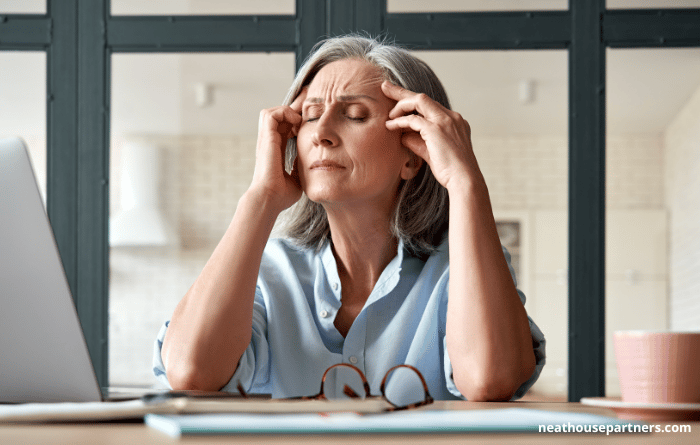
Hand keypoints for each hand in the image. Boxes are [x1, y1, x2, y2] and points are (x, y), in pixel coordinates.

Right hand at [249, 88, 307, 210]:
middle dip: (295, 108)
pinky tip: (296, 122)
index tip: (311, 117)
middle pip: (279, 115)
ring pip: (272, 112)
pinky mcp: (266, 138)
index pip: (285, 127)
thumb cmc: (281, 194)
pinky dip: (284, 113)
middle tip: (310, 104)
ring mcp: (266, 139)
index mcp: (276, 150)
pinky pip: (272, 114)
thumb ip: (301, 166)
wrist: (270, 198)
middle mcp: (269, 142)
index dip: (296, 119)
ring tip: (300, 119)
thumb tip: (311, 161)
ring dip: (287, 111)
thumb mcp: (297, 177)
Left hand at [382, 81, 482, 191]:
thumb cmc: (450, 171)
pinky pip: (413, 119)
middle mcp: (451, 117)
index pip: (430, 105)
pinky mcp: (436, 129)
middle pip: (423, 97)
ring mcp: (445, 121)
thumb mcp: (432, 153)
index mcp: (454, 121)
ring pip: (418, 101)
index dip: (412, 102)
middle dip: (401, 91)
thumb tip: (402, 135)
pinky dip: (400, 121)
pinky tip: (390, 126)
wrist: (464, 180)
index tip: (398, 100)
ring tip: (388, 115)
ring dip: (400, 106)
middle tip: (385, 86)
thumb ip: (418, 142)